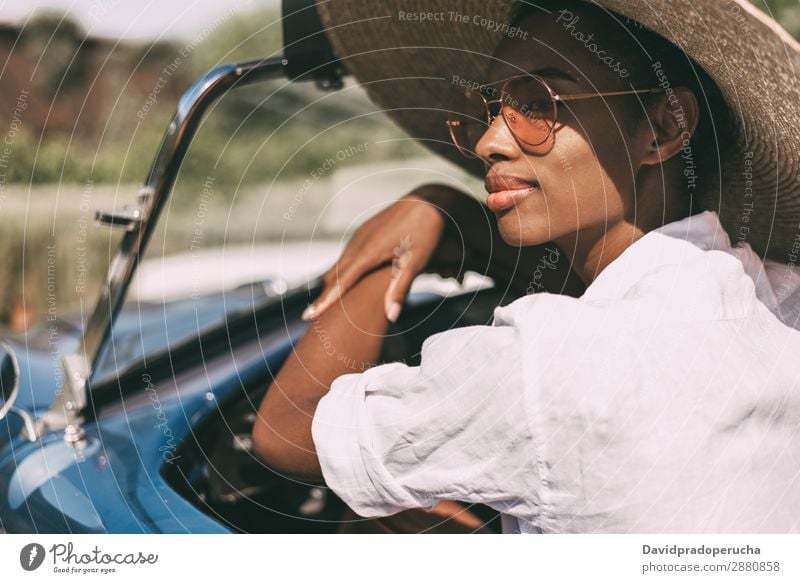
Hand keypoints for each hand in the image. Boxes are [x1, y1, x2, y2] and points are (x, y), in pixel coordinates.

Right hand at [302, 185, 461, 322]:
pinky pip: (348, 254)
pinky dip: (342, 270)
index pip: (341, 282)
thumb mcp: (416, 263)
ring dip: (332, 283)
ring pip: (341, 263)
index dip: (325, 301)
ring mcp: (361, 235)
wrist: (429, 200)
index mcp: (368, 252)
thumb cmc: (425, 233)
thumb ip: (400, 289)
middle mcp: (359, 242)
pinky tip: (345, 278)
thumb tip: (391, 317)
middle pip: (335, 274)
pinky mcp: (366, 231)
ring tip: (325, 302)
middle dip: (324, 295)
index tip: (309, 316)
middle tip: (312, 316)